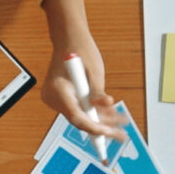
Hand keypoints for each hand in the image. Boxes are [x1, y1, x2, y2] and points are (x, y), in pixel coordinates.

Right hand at [40, 0, 125, 137]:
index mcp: (58, 90)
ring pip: (81, 116)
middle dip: (102, 127)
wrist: (69, 39)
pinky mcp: (63, 99)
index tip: (109, 133)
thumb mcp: (94, 71)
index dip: (94, 127)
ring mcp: (57, 100)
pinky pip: (79, 110)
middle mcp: (53, 98)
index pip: (76, 116)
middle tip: (121, 135)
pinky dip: (95, 112)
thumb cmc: (80, 49)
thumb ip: (98, 91)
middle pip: (79, 120)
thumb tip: (106, 105)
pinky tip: (111, 115)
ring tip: (121, 123)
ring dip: (101, 120)